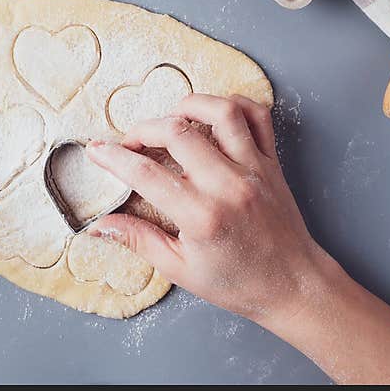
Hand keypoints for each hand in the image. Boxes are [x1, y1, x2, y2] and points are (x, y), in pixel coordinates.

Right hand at [87, 93, 333, 325]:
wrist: (293, 286)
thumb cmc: (238, 283)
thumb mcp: (180, 269)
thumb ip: (138, 240)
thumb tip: (100, 225)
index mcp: (202, 217)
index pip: (145, 174)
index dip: (113, 158)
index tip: (96, 152)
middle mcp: (228, 186)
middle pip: (176, 132)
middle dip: (142, 130)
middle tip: (130, 142)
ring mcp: (254, 169)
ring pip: (220, 112)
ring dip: (188, 106)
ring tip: (170, 119)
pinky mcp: (272, 162)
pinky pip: (257, 116)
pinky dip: (233, 104)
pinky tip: (211, 116)